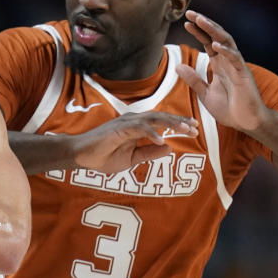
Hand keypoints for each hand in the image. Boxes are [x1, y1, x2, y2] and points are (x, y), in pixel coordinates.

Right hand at [71, 112, 197, 173]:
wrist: (81, 157)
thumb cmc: (103, 157)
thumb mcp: (132, 159)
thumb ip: (149, 153)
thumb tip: (169, 148)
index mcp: (137, 127)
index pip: (161, 122)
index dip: (178, 125)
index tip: (194, 130)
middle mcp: (133, 121)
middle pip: (161, 117)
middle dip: (180, 122)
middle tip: (195, 128)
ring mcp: (126, 123)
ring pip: (153, 119)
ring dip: (170, 124)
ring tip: (185, 130)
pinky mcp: (118, 128)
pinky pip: (139, 128)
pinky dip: (151, 133)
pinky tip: (161, 140)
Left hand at [177, 10, 268, 131]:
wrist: (246, 123)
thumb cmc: (229, 109)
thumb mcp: (205, 94)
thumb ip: (193, 80)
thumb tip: (178, 66)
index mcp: (219, 65)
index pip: (207, 42)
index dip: (198, 31)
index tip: (186, 22)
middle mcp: (228, 61)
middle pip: (216, 36)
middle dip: (204, 24)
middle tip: (191, 13)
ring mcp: (237, 66)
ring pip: (227, 42)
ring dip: (214, 31)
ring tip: (202, 21)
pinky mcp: (244, 75)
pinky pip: (235, 59)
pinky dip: (226, 51)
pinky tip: (215, 45)